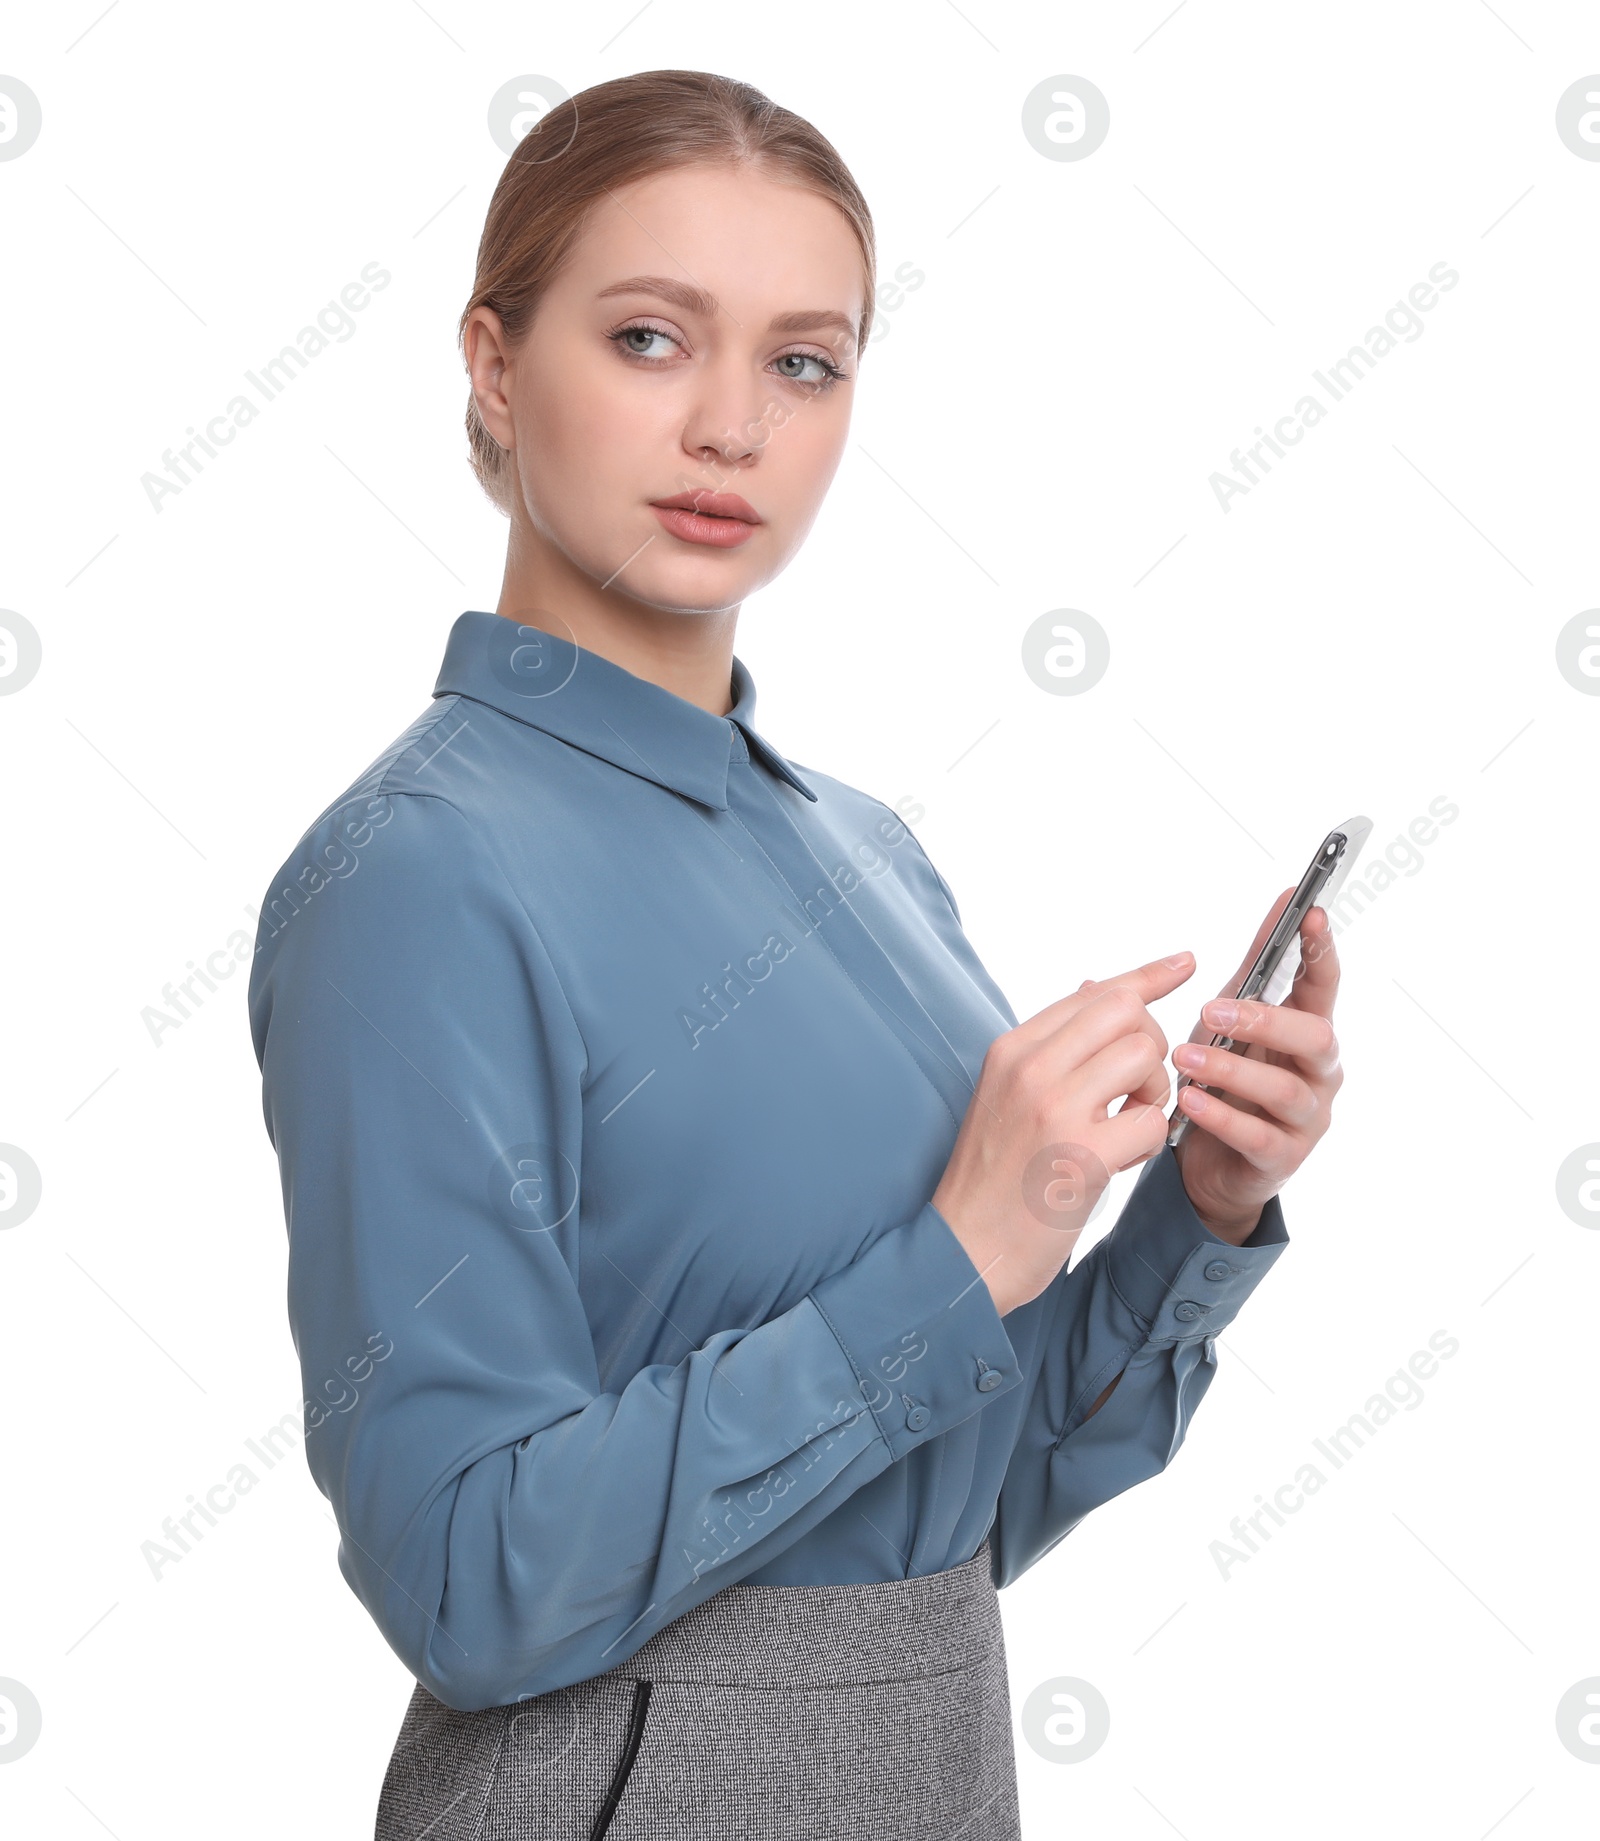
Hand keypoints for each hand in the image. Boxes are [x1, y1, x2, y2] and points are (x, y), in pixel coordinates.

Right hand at [932, 951, 1192, 1316]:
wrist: (965, 1248)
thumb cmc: (992, 1176)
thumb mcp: (1006, 1094)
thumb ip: (1051, 1047)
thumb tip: (1094, 989)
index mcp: (1011, 1049)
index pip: (1094, 992)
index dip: (1147, 976)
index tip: (1185, 962)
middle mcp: (1030, 1068)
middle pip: (1125, 1012)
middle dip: (1152, 1042)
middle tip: (1138, 1087)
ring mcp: (1054, 1109)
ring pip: (1145, 1057)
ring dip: (1154, 1092)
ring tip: (1126, 1125)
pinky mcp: (1081, 1156)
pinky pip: (1151, 1119)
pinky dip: (1150, 1140)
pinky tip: (1122, 1159)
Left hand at [1165, 891, 1343, 1242]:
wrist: (1207, 1163)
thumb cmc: (1227, 1078)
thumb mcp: (1236, 1017)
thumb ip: (1258, 965)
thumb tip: (1284, 898)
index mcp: (1307, 1029)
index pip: (1324, 984)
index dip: (1321, 949)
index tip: (1310, 912)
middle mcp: (1319, 1071)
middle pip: (1316, 1037)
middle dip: (1265, 1019)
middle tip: (1210, 1010)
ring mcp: (1307, 1117)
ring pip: (1285, 1089)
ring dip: (1231, 1069)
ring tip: (1183, 1058)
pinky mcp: (1283, 1158)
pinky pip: (1257, 1136)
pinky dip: (1220, 1116)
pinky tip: (1188, 1101)